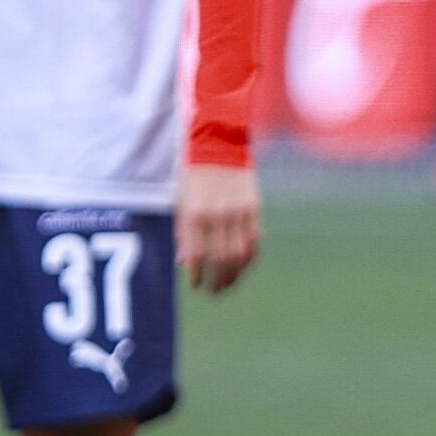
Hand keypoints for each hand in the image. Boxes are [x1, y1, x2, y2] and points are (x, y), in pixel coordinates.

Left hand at [177, 161, 260, 292]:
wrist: (219, 143)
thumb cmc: (192, 174)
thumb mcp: (180, 201)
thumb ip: (183, 233)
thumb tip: (185, 263)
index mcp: (194, 214)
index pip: (197, 256)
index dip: (197, 275)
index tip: (196, 285)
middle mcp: (217, 215)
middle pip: (221, 260)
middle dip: (217, 281)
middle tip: (214, 292)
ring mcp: (238, 212)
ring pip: (240, 255)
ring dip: (234, 275)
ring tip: (229, 285)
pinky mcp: (253, 208)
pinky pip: (255, 241)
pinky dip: (250, 259)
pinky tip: (244, 267)